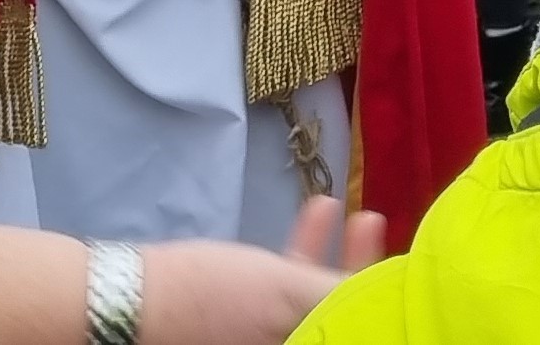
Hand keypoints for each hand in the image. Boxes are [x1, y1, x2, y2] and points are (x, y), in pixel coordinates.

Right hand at [139, 199, 384, 344]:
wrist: (130, 300)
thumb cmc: (213, 299)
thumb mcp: (289, 293)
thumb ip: (344, 292)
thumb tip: (395, 290)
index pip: (367, 328)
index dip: (390, 298)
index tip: (409, 259)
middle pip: (346, 317)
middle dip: (365, 269)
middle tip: (375, 221)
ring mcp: (267, 338)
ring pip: (320, 299)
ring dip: (337, 251)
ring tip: (347, 207)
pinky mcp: (248, 322)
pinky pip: (291, 290)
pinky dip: (306, 254)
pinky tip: (316, 211)